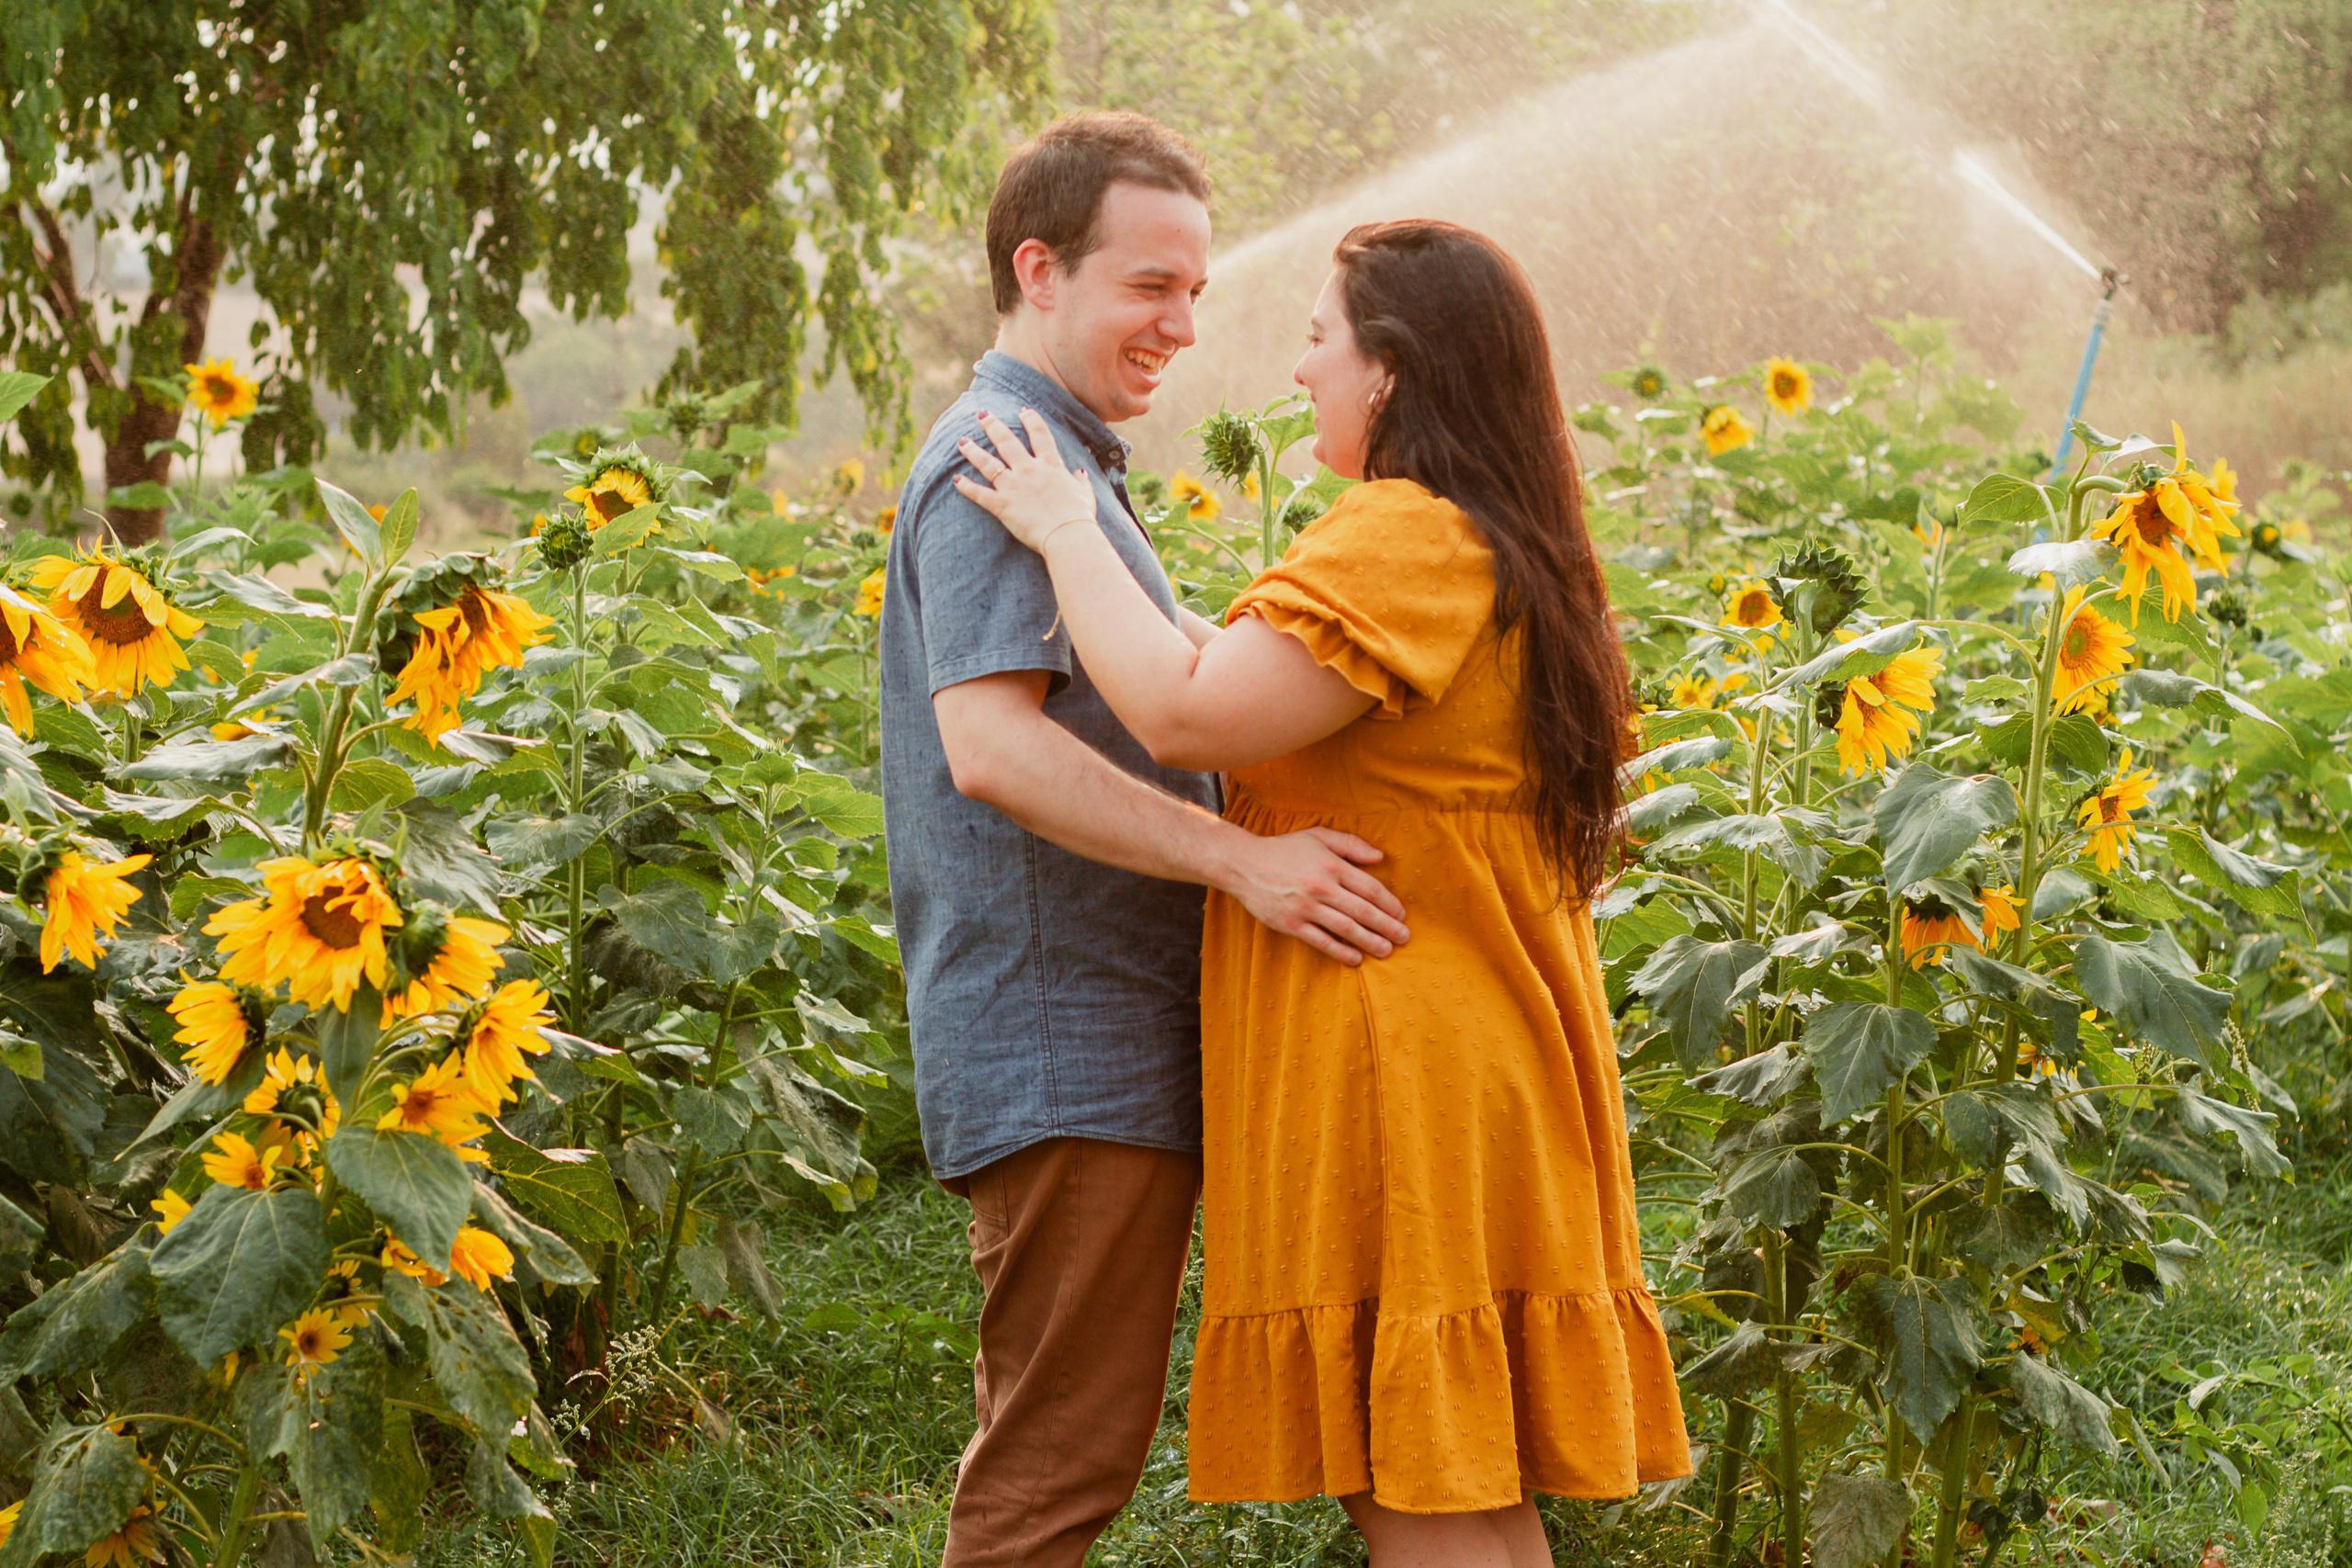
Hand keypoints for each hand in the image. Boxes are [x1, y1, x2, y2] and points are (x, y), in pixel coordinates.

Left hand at [952, 409, 1101, 552]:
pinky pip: (979, 493)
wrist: (1068, 535)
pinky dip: (966, 486)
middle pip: (1006, 441)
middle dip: (992, 425)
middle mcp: (1029, 470)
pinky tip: (956, 479)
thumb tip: (1080, 473)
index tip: (1023, 411)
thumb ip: (1080, 481)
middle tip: (981, 414)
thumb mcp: (1085, 495)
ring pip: (988, 463)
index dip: (1031, 420)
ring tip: (962, 442)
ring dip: (973, 451)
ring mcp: (1013, 486)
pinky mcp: (1002, 505)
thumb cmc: (1079, 517)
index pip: (1040, 435)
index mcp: (1051, 466)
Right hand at [1221, 827, 1410, 966]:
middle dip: (1387, 926)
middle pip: (1363, 911)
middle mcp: (1321, 887)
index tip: (1401, 915)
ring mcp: (1305, 907)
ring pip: (1346, 928)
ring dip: (1369, 941)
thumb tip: (1380, 857)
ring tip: (1386, 950)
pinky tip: (1355, 958)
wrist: (1243, 864)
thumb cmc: (1284, 849)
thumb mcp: (1318, 836)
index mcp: (1332, 865)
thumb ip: (1351, 844)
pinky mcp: (1291, 924)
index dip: (1389, 904)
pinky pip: (1321, 941)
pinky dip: (1340, 951)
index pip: (1370, 888)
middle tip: (1404, 938)